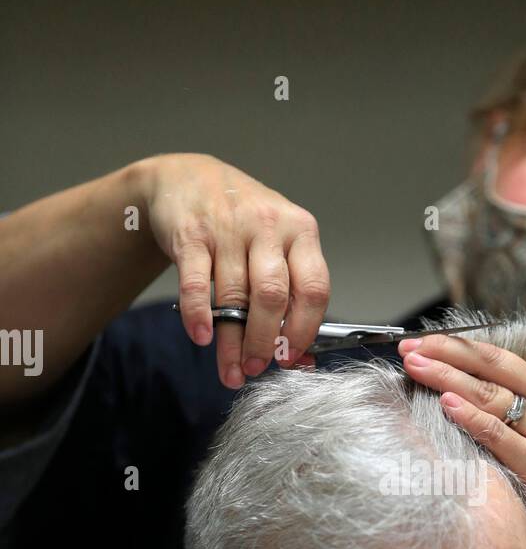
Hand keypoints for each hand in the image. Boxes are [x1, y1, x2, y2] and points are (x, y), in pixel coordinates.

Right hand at [141, 154, 329, 387]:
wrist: (188, 178)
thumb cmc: (242, 223)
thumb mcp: (276, 246)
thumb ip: (290, 294)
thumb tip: (300, 358)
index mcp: (300, 232)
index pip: (314, 288)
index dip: (304, 330)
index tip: (292, 357)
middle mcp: (268, 226)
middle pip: (273, 296)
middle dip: (266, 341)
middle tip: (258, 367)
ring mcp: (228, 228)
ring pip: (234, 297)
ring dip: (231, 342)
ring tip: (231, 370)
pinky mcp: (191, 234)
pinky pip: (196, 284)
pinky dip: (199, 315)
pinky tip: (202, 338)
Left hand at [397, 334, 525, 548]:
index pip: (509, 356)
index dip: (469, 347)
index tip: (436, 344)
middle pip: (494, 366)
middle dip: (449, 351)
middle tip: (412, 345)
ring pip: (490, 395)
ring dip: (447, 376)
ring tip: (415, 366)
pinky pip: (499, 435)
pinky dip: (472, 417)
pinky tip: (446, 403)